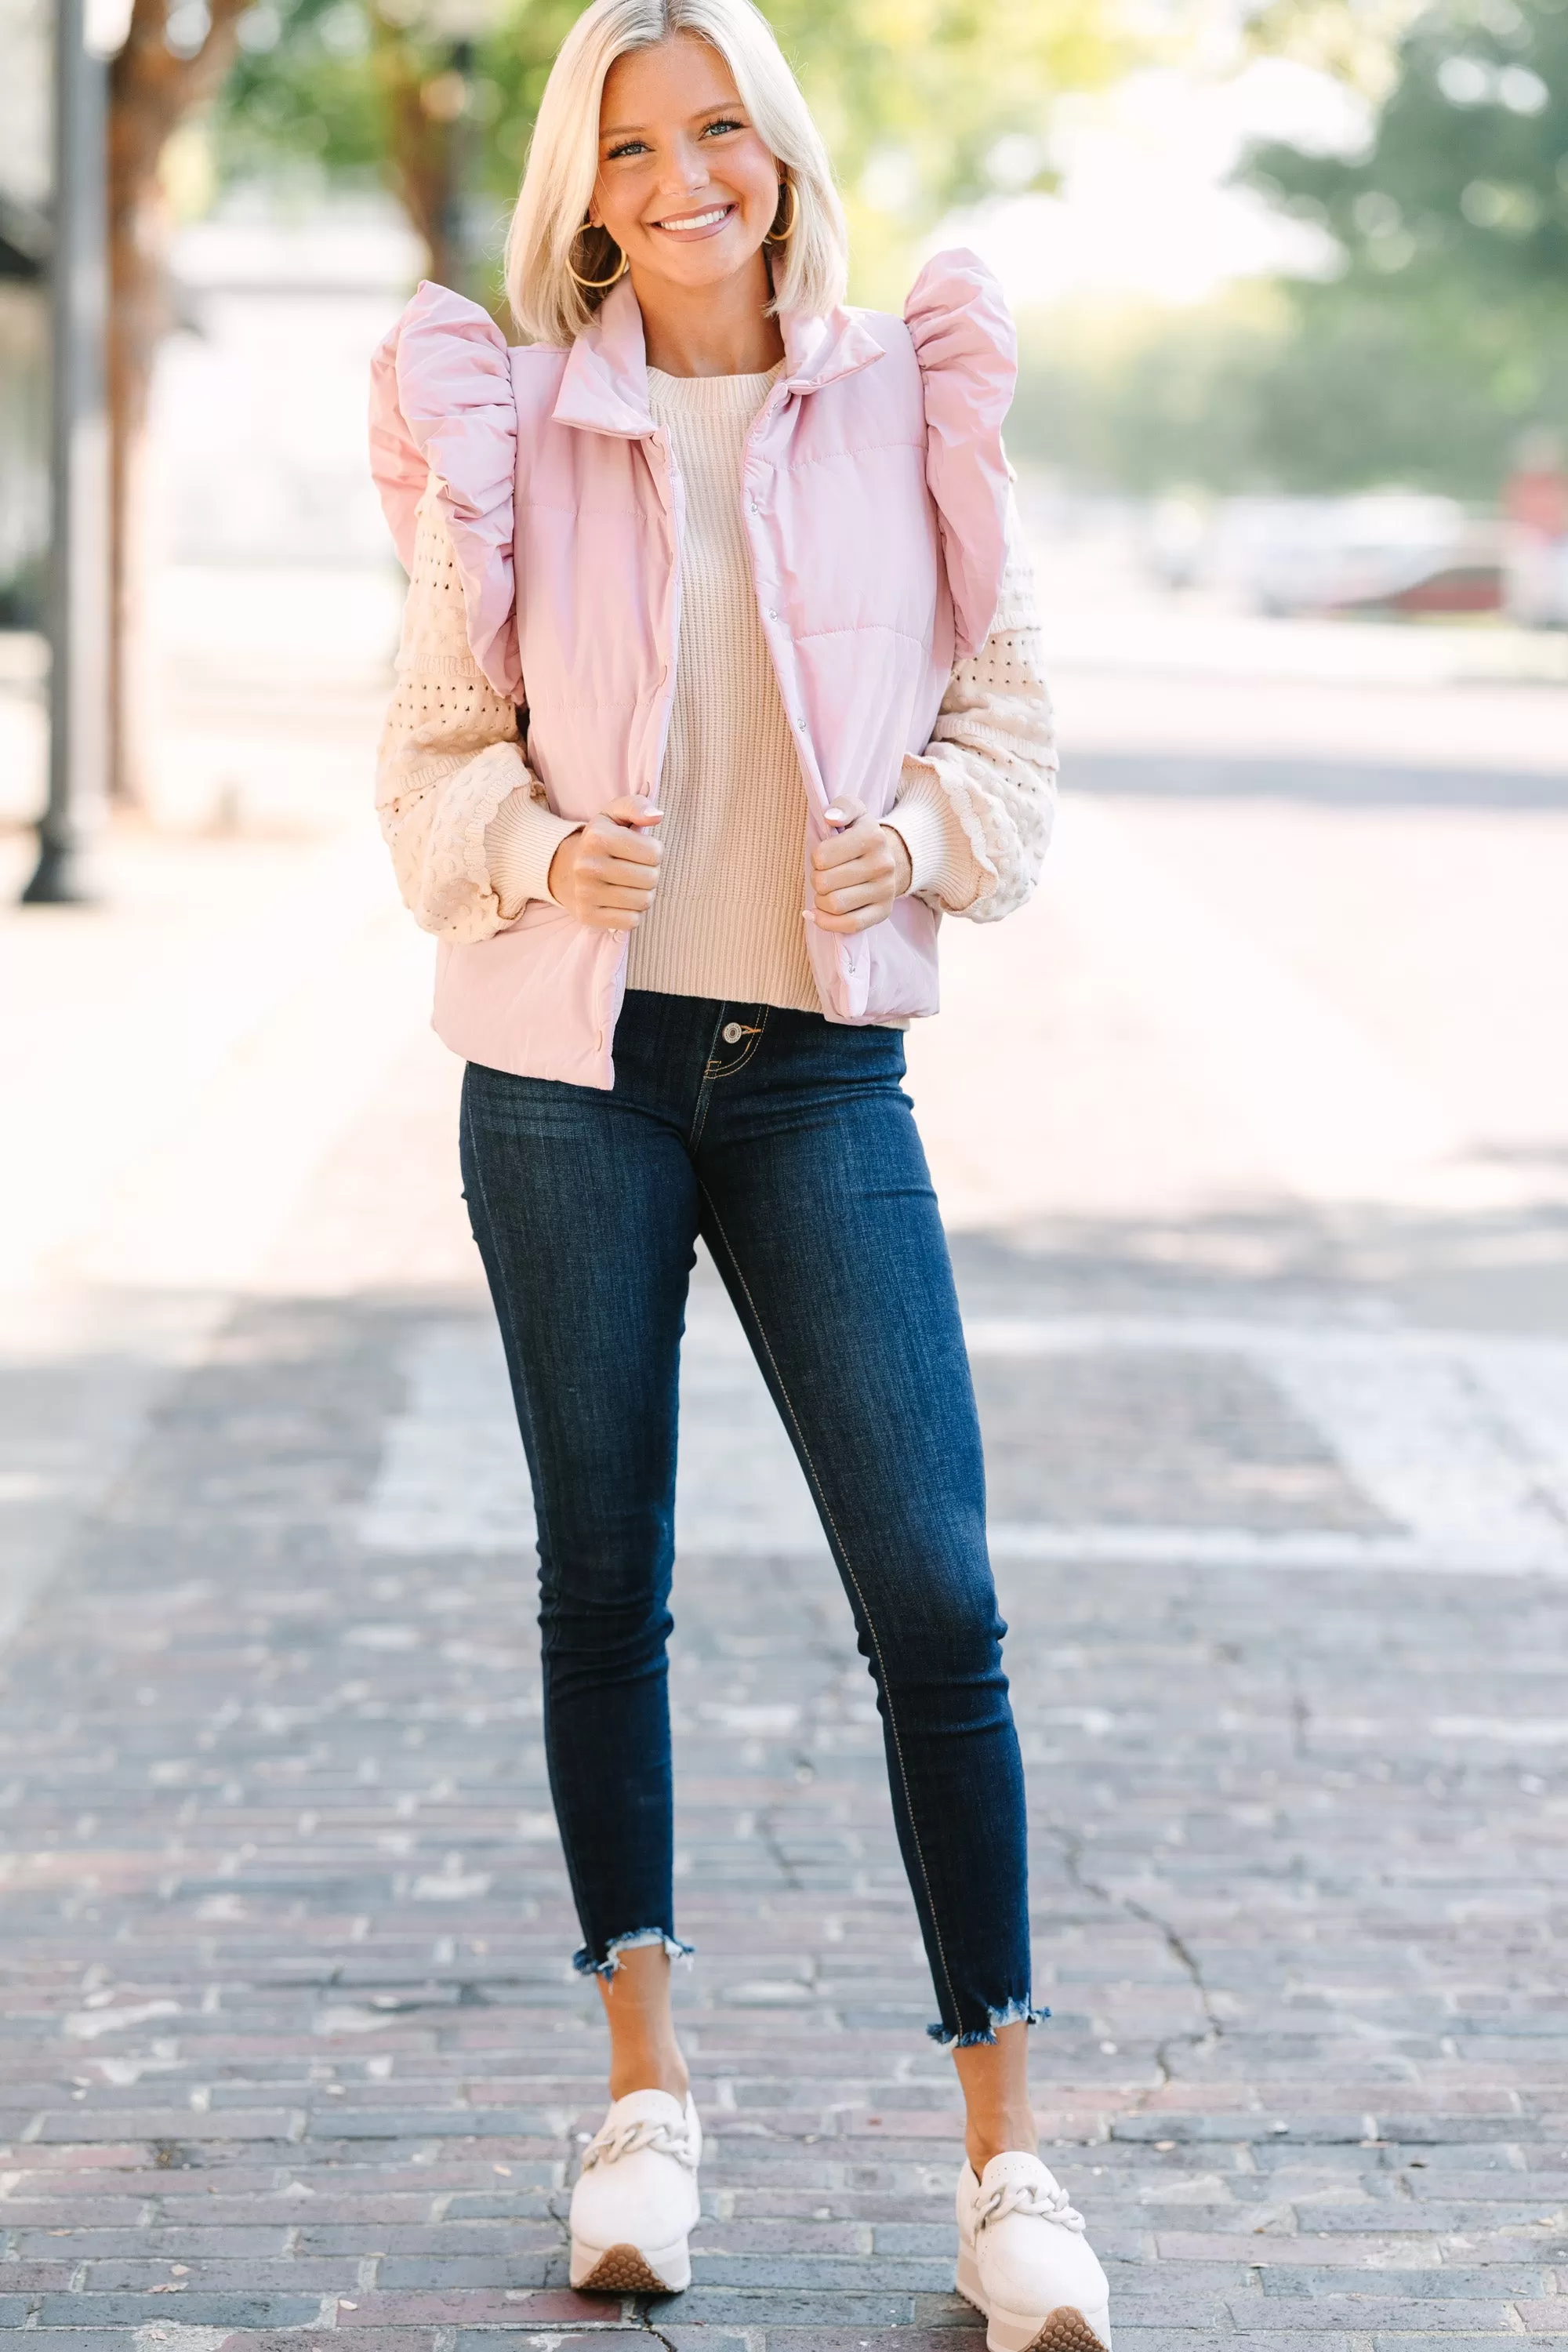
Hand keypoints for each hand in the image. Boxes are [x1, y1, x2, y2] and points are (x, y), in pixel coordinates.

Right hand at [548, 794, 662, 930]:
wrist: (561, 868)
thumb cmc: (598, 840)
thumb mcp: (613, 814)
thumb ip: (637, 806)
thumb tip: (657, 816)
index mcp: (598, 837)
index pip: (655, 853)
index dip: (654, 852)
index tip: (640, 851)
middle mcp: (588, 866)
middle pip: (651, 879)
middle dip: (651, 873)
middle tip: (636, 869)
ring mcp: (586, 894)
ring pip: (644, 901)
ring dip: (644, 894)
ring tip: (630, 885)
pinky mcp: (588, 916)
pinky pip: (632, 921)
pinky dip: (632, 913)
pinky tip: (621, 901)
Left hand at [808, 796, 911, 934]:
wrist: (893, 858)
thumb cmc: (861, 835)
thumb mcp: (854, 812)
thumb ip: (841, 807)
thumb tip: (830, 818)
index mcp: (873, 837)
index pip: (822, 856)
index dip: (815, 858)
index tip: (823, 857)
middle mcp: (882, 865)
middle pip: (824, 883)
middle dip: (816, 879)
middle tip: (823, 875)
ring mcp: (885, 891)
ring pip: (834, 905)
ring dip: (820, 901)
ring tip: (825, 892)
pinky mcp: (883, 912)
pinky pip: (849, 925)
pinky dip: (827, 922)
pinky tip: (818, 914)